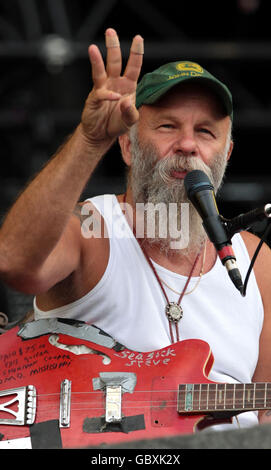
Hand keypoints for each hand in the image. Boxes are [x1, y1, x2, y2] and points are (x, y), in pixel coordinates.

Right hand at [80, 28, 143, 147]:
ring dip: (97, 59)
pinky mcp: (94, 99)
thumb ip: (132, 112)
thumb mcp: (130, 121)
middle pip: (114, 61)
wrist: (100, 135)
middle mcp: (115, 84)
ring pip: (101, 70)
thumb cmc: (116, 125)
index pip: (133, 66)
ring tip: (93, 47)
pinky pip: (101, 93)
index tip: (139, 38)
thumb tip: (126, 100)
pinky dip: (108, 95)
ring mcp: (103, 89)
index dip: (136, 53)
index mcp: (128, 86)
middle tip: (110, 31)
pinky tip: (114, 96)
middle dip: (113, 46)